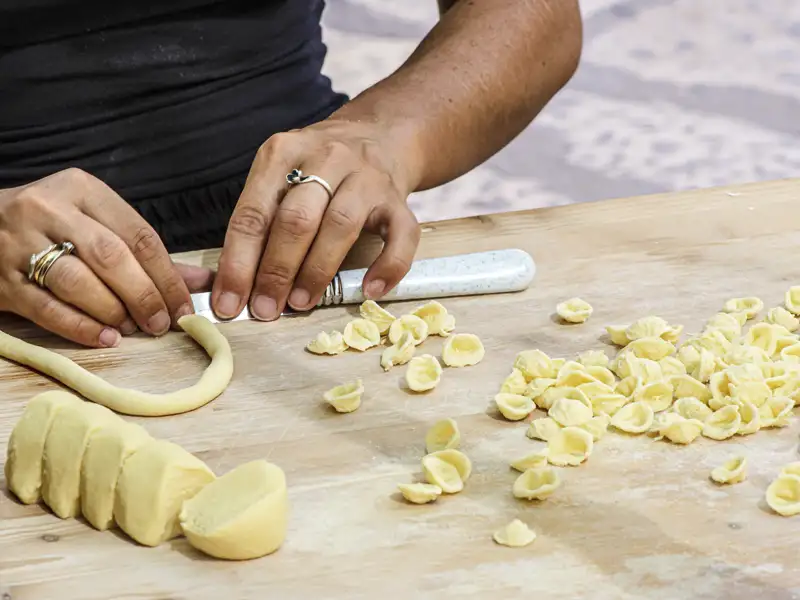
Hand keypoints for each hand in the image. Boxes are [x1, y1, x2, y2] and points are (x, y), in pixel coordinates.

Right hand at [0, 169, 193, 346]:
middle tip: (161, 323)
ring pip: (77, 281)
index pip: (138, 234)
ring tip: (131, 329)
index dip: (168, 275)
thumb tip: (203, 281)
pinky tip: (105, 338)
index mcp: (81, 189)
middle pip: (111, 256)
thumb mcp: (97, 222)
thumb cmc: (52, 226)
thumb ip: (148, 253)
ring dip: (113, 311)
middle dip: (143, 295)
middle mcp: (48, 209)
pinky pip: (47, 308)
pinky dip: (81, 327)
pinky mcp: (0, 279)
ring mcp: (18, 243)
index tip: (184, 306)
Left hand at [211, 119, 420, 320]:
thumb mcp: (280, 175)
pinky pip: (400, 236)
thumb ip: (260, 221)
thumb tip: (237, 287)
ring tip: (302, 303)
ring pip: (340, 225)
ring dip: (317, 271)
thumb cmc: (316, 169)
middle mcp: (326, 158)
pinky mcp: (398, 199)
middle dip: (276, 271)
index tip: (229, 304)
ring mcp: (366, 178)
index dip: (238, 264)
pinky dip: (387, 266)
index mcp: (282, 153)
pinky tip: (370, 290)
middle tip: (265, 309)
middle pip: (296, 219)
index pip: (253, 213)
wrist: (377, 135)